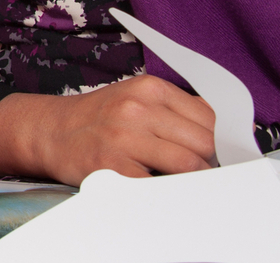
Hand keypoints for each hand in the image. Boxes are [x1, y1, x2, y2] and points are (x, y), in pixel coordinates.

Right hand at [0, 75, 216, 183]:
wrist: (49, 130)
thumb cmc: (100, 119)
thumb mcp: (137, 99)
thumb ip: (179, 111)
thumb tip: (229, 135)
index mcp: (149, 88)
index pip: (211, 117)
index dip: (225, 141)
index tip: (229, 156)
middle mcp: (137, 108)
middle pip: (205, 141)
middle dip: (214, 161)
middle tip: (211, 173)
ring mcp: (124, 137)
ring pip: (189, 164)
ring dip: (197, 180)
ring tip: (190, 183)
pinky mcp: (113, 166)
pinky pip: (159, 185)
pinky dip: (171, 191)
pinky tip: (166, 189)